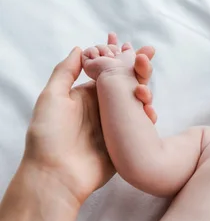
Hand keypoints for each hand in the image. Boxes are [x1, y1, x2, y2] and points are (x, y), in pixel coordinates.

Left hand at [21, 34, 155, 204]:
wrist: (57, 175)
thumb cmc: (48, 135)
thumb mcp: (51, 97)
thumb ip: (65, 71)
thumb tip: (80, 48)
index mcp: (88, 95)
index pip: (110, 71)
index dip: (122, 58)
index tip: (135, 45)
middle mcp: (104, 107)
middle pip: (128, 84)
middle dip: (140, 71)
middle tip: (147, 57)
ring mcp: (117, 124)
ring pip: (138, 103)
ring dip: (145, 92)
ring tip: (144, 91)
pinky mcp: (126, 141)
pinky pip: (142, 126)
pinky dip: (148, 117)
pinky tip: (150, 112)